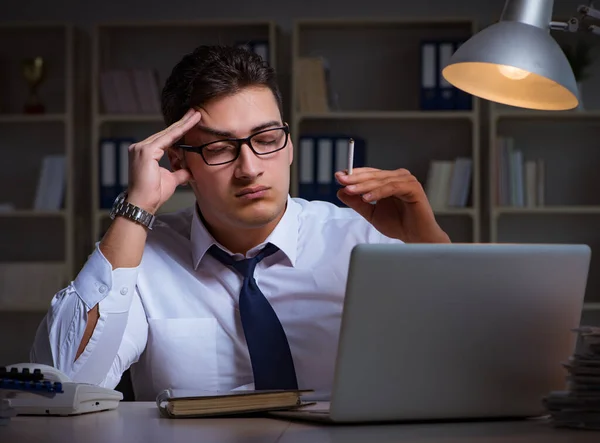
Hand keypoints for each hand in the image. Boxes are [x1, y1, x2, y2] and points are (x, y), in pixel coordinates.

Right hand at [126, 108, 200, 212]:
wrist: (143, 204)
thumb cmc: (153, 194)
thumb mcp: (171, 180)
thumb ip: (180, 172)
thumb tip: (190, 170)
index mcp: (145, 153)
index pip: (165, 139)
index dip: (179, 130)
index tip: (190, 121)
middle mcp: (140, 147)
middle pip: (166, 133)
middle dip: (182, 123)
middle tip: (195, 113)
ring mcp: (141, 148)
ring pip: (167, 134)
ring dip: (183, 125)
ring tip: (195, 116)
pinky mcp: (146, 151)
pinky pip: (167, 139)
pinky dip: (179, 132)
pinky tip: (189, 125)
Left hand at [335, 167, 450, 242]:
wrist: (415, 237)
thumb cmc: (398, 224)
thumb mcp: (371, 213)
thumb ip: (357, 202)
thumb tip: (340, 192)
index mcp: (389, 180)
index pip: (369, 173)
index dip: (354, 174)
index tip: (338, 177)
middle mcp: (398, 177)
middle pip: (374, 175)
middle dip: (355, 178)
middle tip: (341, 180)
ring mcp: (407, 180)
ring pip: (381, 180)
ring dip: (364, 185)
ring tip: (350, 190)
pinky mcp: (414, 188)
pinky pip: (392, 188)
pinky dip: (378, 192)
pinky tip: (367, 198)